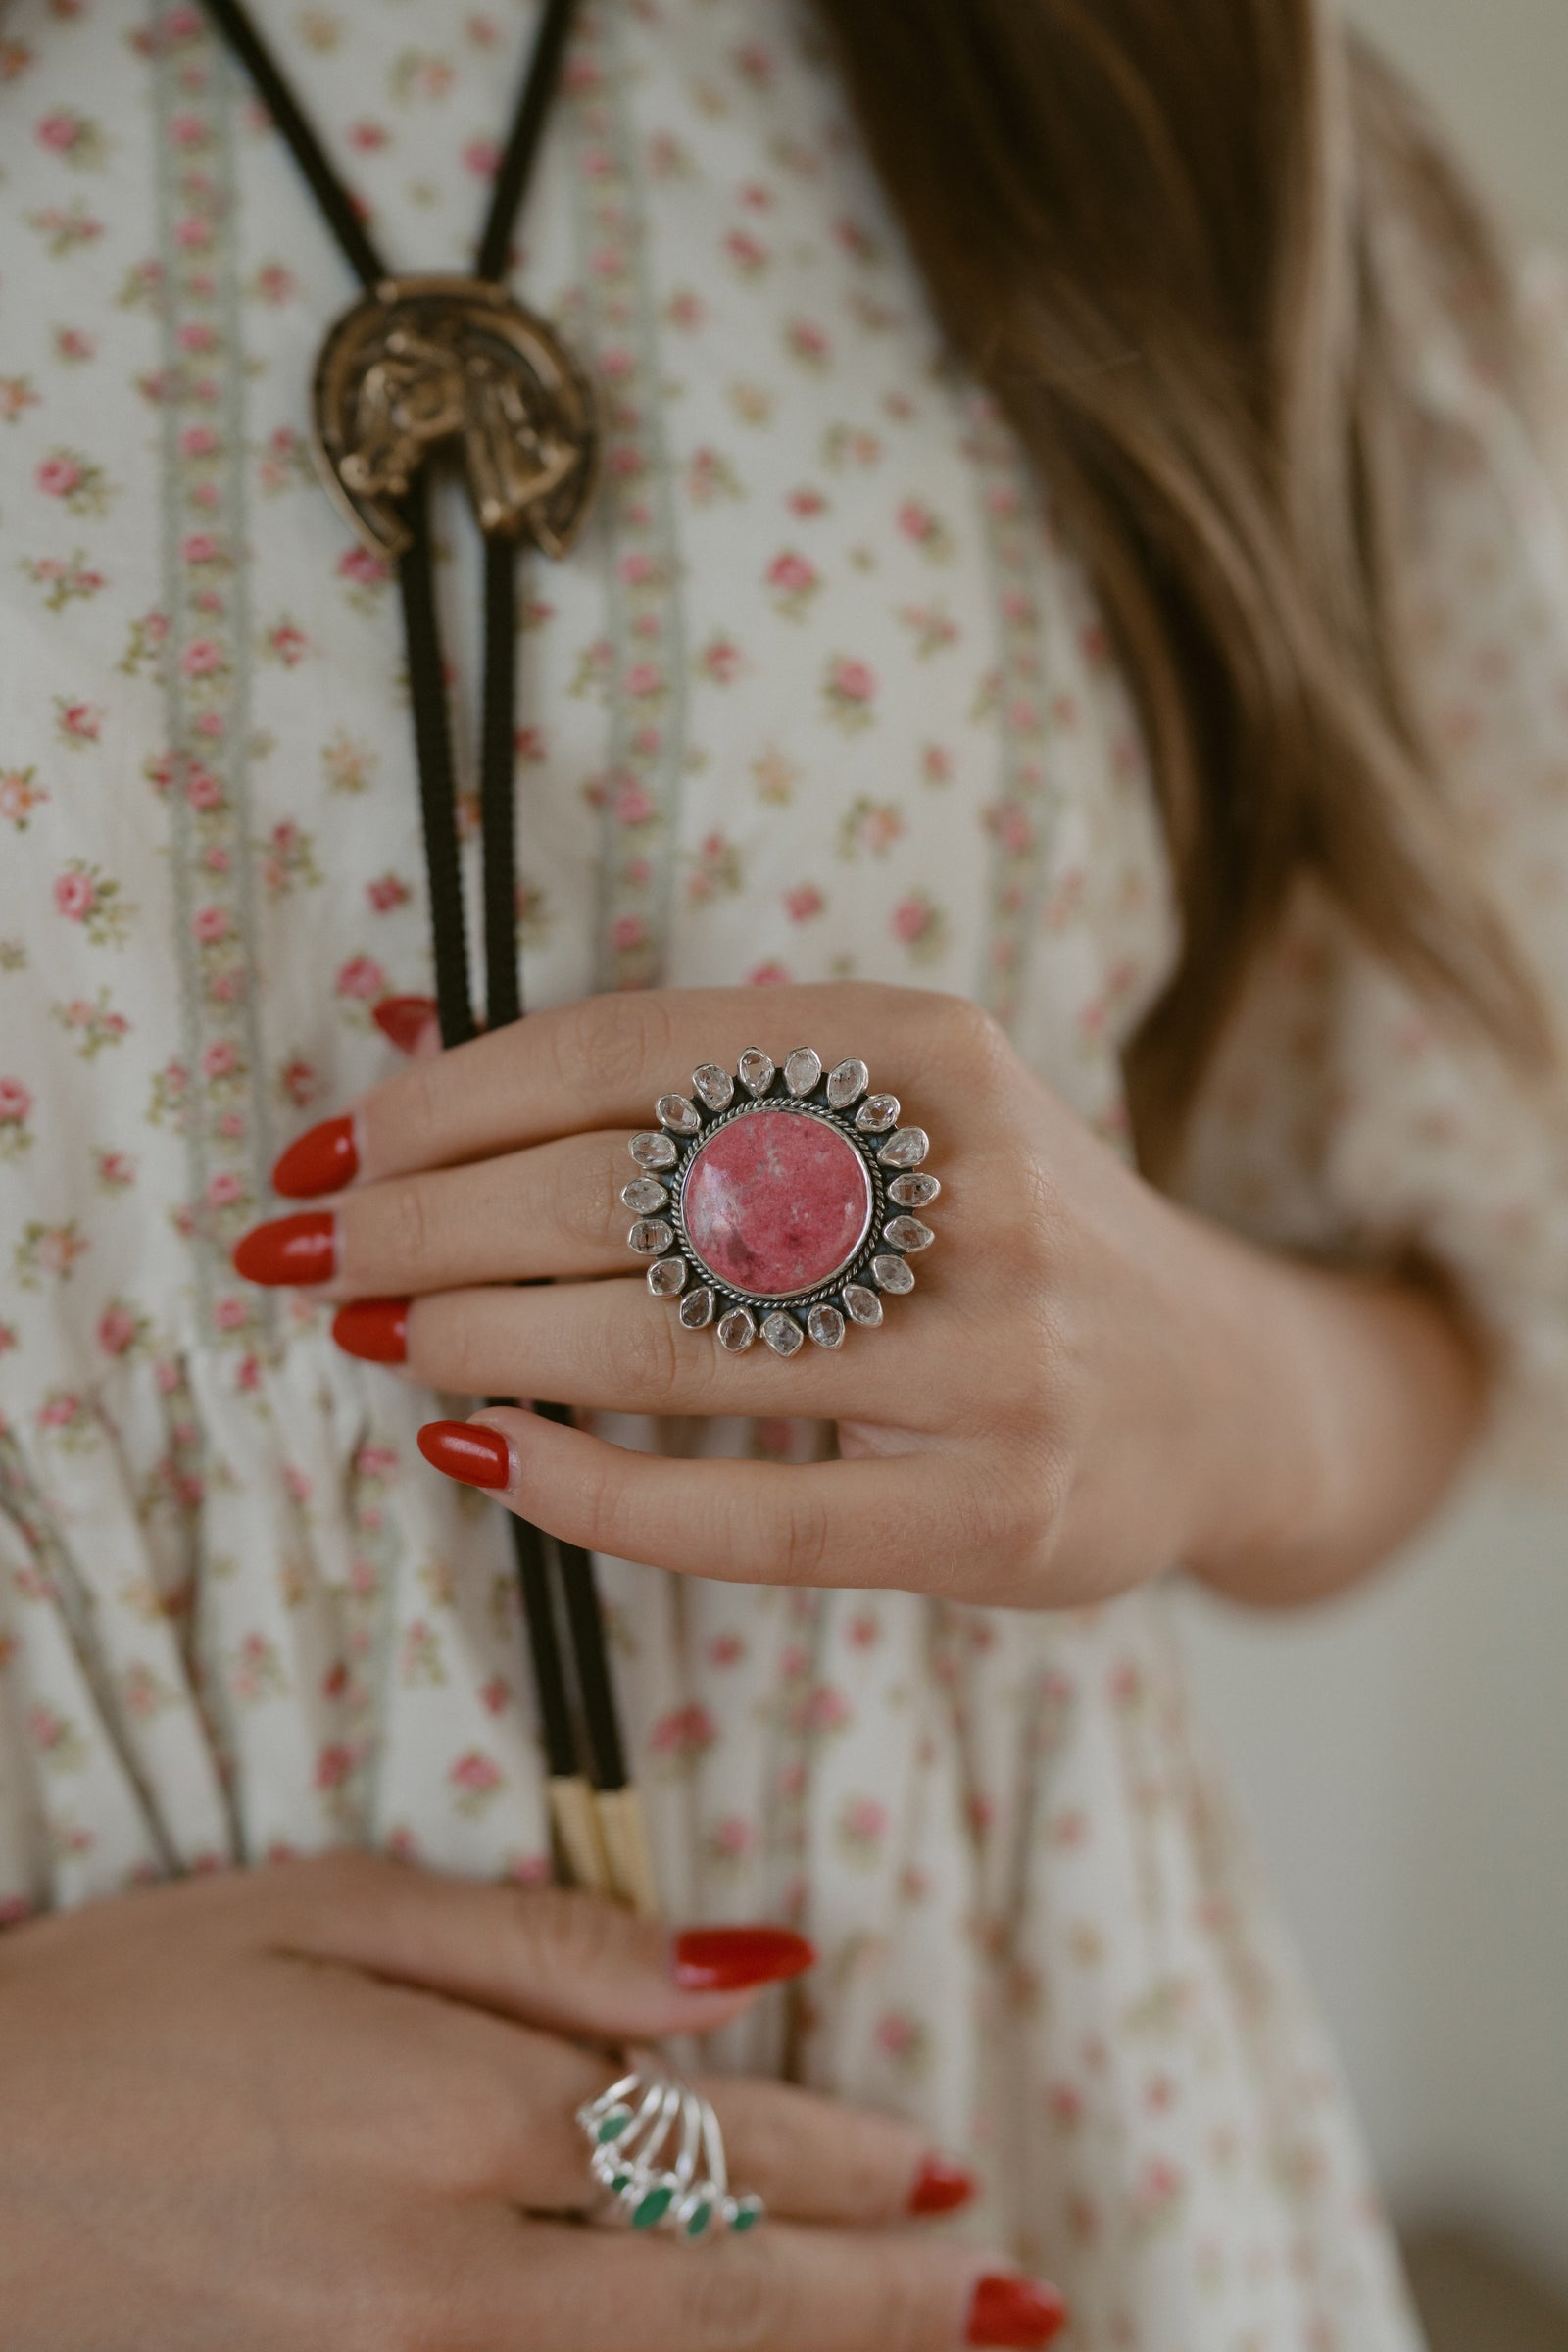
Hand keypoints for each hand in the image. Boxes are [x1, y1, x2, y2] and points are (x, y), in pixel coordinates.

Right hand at [0, 1853, 1063, 2348]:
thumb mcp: (327, 1914)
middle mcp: (450, 2277)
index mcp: (452, 2115)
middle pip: (723, 2295)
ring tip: (943, 2351)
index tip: (944, 2165)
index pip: (711, 2143)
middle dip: (888, 2303)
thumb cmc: (129, 2011)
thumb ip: (545, 1946)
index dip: (847, 2162)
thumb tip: (752, 1962)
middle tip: (1017, 2295)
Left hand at [234, 981, 1307, 1609]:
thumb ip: (676, 1089)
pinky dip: (581, 1485)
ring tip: (382, 1332)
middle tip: (313, 1249)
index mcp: (927, 1047)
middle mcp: (971, 1181)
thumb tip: (397, 1048)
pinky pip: (742, 1512)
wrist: (1219, 1392)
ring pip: (667, 1339)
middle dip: (431, 1218)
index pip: (634, 1048)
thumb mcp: (884, 1116)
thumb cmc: (1001, 1238)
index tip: (333, 1146)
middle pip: (628, 1188)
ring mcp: (997, 1355)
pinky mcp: (995, 1513)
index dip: (453, 1096)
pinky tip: (477, 1454)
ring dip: (480, 1335)